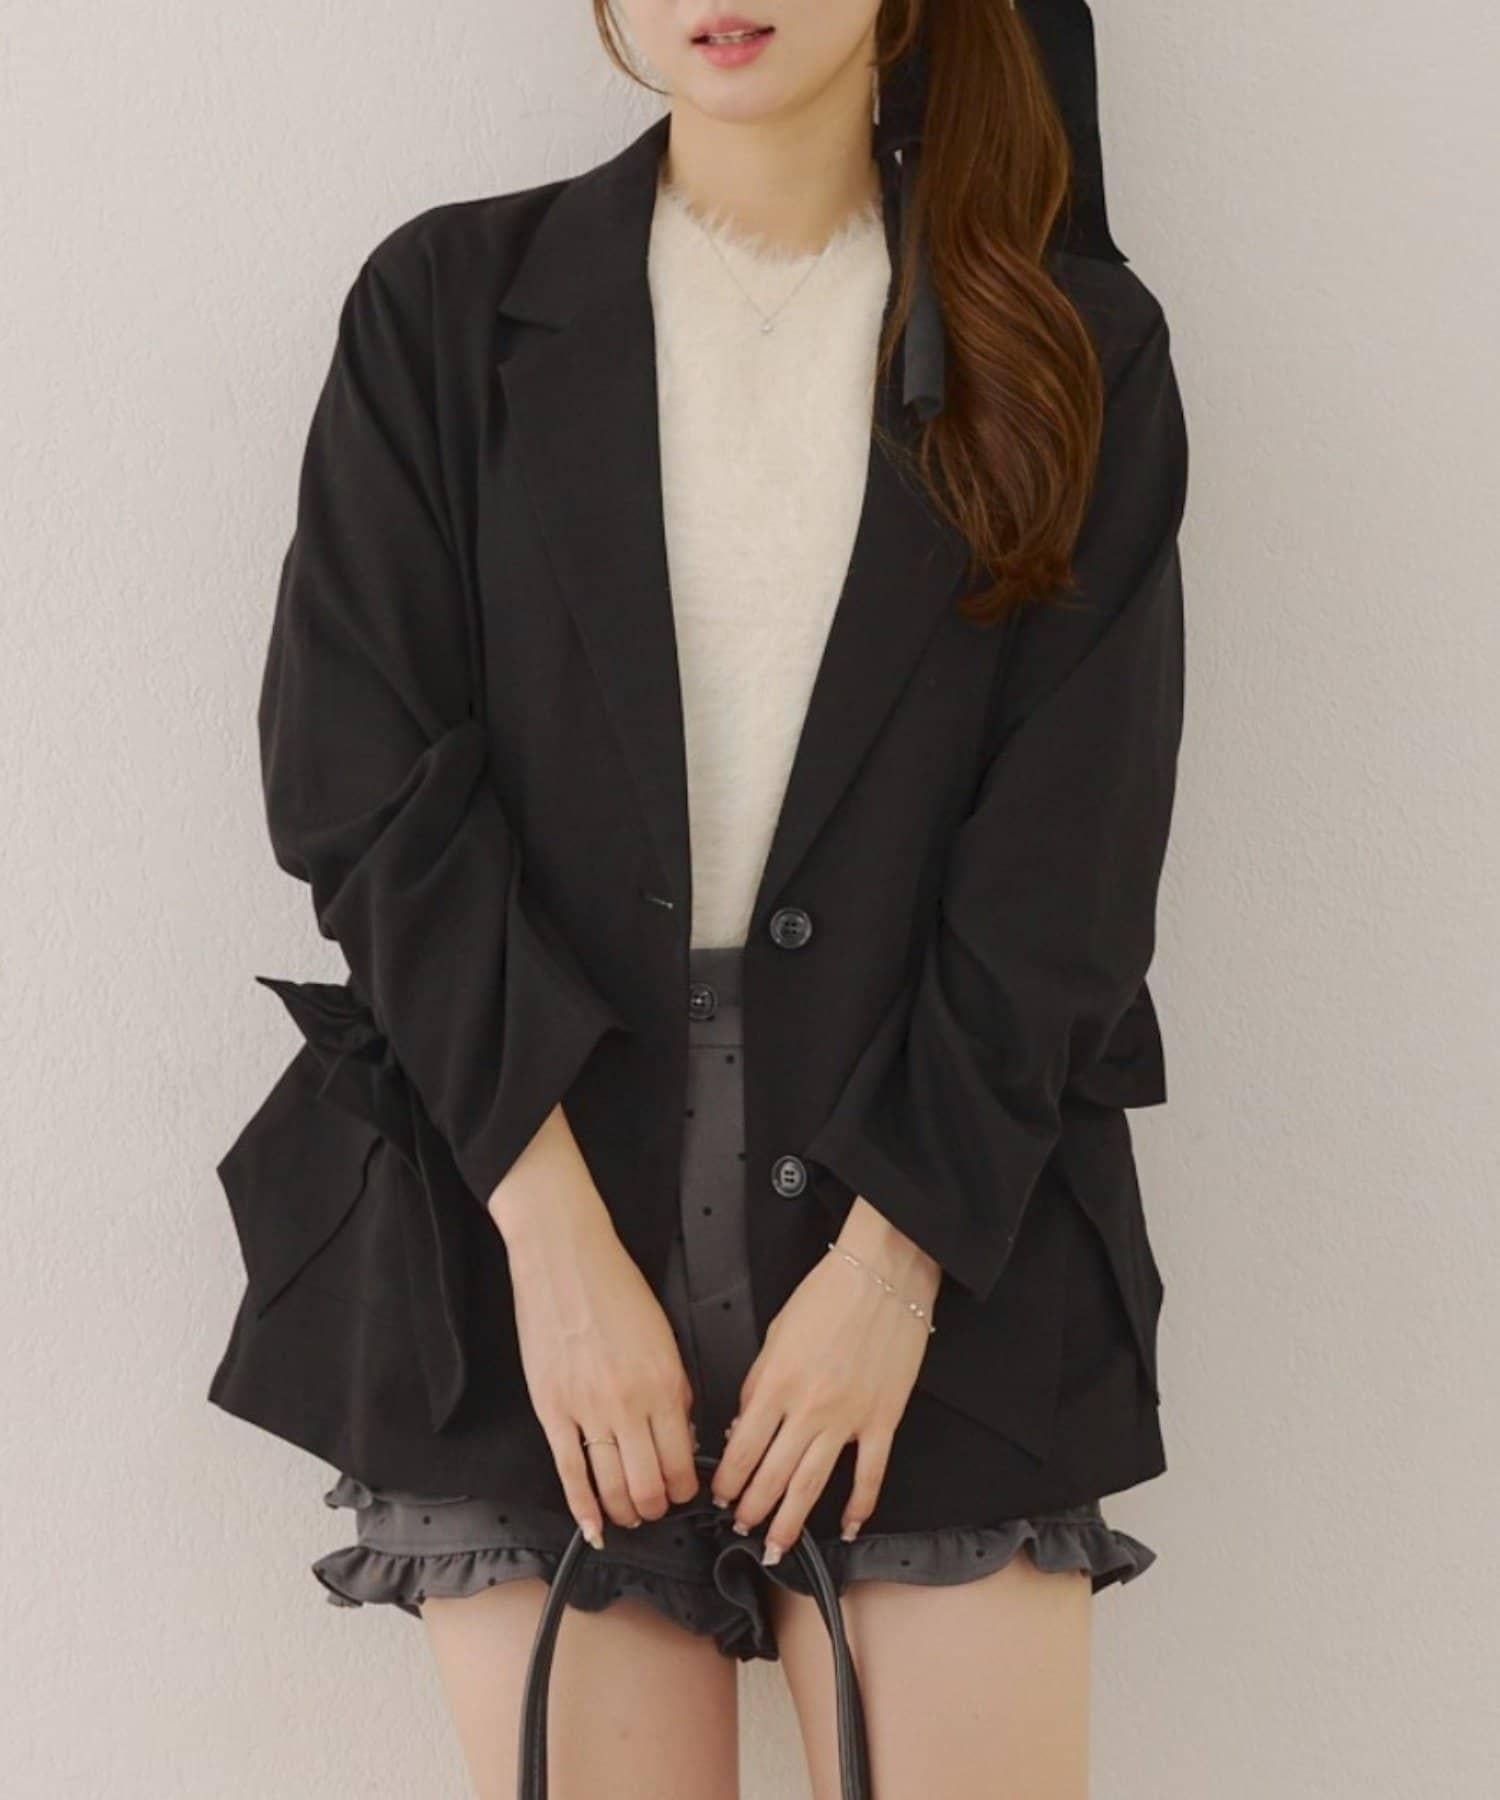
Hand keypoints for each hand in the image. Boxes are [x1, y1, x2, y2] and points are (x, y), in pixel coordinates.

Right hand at [489, 1103, 701, 1546]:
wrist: (566, 1257)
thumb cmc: (616, 1287)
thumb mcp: (664, 1336)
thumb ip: (675, 1388)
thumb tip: (681, 1433)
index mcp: (664, 1382)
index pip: (682, 1461)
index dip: (688, 1488)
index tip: (687, 1492)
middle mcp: (628, 1403)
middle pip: (649, 1484)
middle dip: (659, 1506)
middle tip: (659, 1507)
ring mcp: (586, 1409)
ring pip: (611, 1487)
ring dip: (626, 1512)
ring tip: (632, 1515)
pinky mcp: (551, 1409)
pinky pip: (569, 1472)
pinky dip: (582, 1508)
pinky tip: (593, 1526)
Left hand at [711, 1198, 940, 1561]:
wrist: (881, 1274)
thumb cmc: (828, 1294)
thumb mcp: (775, 1334)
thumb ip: (758, 1382)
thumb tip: (746, 1423)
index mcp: (776, 1382)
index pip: (742, 1447)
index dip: (727, 1480)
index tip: (720, 1497)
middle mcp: (809, 1407)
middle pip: (772, 1474)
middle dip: (752, 1508)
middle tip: (741, 1527)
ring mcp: (848, 1418)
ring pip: (812, 1484)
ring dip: (791, 1520)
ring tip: (776, 1545)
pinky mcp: (882, 1419)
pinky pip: (870, 1473)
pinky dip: (859, 1505)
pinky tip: (847, 1526)